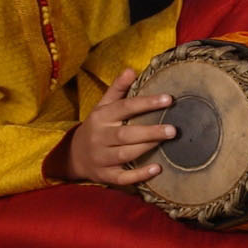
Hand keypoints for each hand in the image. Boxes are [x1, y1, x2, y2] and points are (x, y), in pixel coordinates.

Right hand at [56, 68, 174, 184]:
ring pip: (125, 154)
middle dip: (150, 131)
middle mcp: (100, 138)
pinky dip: (139, 175)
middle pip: (125, 134)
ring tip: (168, 142)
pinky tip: (157, 169)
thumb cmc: (96, 127)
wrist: (73, 156)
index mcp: (101, 118)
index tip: (169, 99)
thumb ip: (118, 89)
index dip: (146, 103)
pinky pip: (122, 178)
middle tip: (173, 129)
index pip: (124, 108)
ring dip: (146, 148)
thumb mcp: (103, 106)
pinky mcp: (105, 176)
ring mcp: (101, 158)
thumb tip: (132, 69)